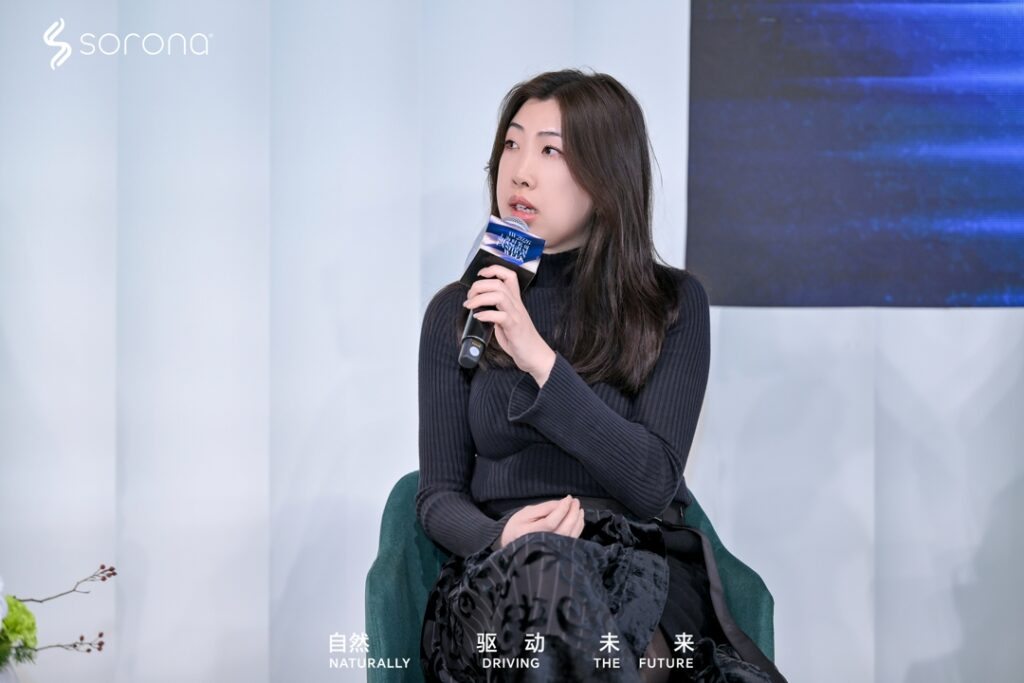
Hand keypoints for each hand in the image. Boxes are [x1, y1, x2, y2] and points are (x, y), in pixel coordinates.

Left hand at [464, 264, 556, 383]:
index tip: (480, 274)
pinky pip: (500, 316)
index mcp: (515, 301)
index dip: (494, 270)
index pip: (509, 276)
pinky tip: (479, 317)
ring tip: (470, 305)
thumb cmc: (520, 339)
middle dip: (480, 285)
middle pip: (499, 283)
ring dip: (480, 298)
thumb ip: (496, 311)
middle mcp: (516, 305)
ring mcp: (516, 315)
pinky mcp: (514, 327)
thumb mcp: (507, 320)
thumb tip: (478, 307)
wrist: (535, 355)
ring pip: (499, 295)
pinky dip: (486, 314)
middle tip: (469, 296)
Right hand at [493, 495, 585, 549]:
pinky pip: (571, 540)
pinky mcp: (557, 551)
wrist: (512, 542)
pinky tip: (579, 519)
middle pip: (563, 529)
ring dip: (577, 521)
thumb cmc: (518, 525)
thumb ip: (545, 508)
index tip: (568, 498)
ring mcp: (550, 549)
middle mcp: (541, 543)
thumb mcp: (526, 512)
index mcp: (529, 533)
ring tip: (578, 508)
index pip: (550, 522)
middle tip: (575, 501)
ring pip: (570, 536)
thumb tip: (563, 503)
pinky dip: (578, 528)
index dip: (562, 509)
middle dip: (572, 513)